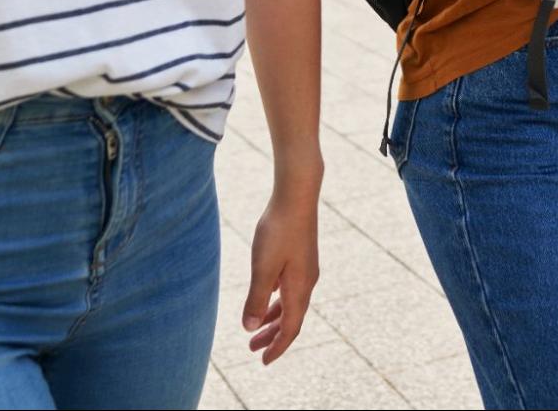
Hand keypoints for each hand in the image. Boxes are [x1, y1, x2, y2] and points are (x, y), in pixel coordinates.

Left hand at [243, 193, 319, 363]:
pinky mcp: (301, 258)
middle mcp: (307, 283)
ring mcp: (305, 270)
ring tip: (255, 329)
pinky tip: (266, 296)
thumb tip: (250, 328)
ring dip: (273, 319)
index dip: (277, 347)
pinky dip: (277, 301)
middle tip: (252, 350)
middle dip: (272, 337)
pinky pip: (289, 289)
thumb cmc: (278, 230)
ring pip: (290, 304)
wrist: (297, 196)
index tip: (262, 361)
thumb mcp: (263, 268)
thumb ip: (256, 299)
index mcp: (299, 289)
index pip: (290, 329)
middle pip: (291, 319)